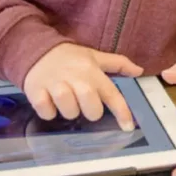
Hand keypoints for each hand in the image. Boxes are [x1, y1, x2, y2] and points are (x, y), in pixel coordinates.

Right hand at [23, 44, 142, 130]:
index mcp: (92, 71)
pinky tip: (49, 102)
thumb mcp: (94, 56)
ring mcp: (55, 84)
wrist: (37, 48)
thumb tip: (139, 70)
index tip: (128, 127)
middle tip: (84, 105)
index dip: (122, 112)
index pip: (111, 93)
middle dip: (91, 112)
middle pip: (91, 106)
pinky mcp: (36, 90)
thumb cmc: (69, 57)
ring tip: (65, 102)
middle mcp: (76, 78)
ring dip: (69, 111)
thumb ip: (118, 64)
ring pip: (69, 110)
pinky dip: (48, 112)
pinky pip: (46, 111)